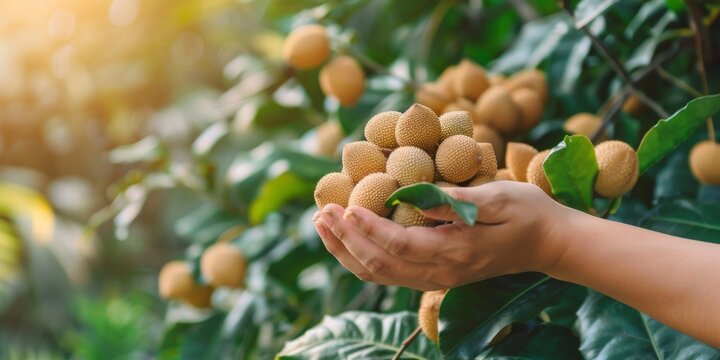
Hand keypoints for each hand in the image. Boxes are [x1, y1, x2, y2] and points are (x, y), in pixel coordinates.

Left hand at [313, 181, 570, 290]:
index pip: (400, 244)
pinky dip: (363, 259)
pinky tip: (348, 242)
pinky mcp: (437, 275)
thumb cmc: (528, 213)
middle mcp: (441, 271)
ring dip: (347, 251)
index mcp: (455, 250)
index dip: (369, 227)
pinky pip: (391, 274)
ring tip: (323, 226)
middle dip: (346, 239)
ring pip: (381, 274)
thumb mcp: (499, 197)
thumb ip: (457, 201)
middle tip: (322, 213)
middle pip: (381, 264)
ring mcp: (438, 277)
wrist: (551, 244)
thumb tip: (417, 196)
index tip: (345, 207)